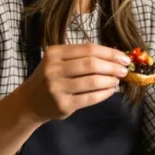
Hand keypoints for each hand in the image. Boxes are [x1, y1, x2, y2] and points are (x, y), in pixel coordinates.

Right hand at [15, 44, 130, 122]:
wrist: (30, 102)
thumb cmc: (50, 78)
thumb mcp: (58, 61)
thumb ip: (81, 57)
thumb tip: (114, 58)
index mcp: (55, 53)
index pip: (88, 49)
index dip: (110, 53)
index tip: (124, 57)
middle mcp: (54, 69)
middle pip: (91, 64)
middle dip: (112, 67)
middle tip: (124, 70)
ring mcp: (57, 88)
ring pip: (92, 81)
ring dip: (110, 81)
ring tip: (117, 81)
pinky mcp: (63, 104)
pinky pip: (90, 98)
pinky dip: (104, 94)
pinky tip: (110, 91)